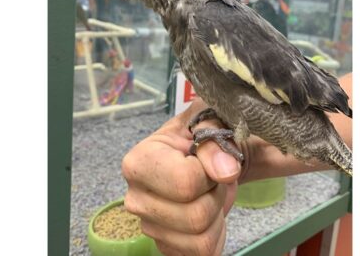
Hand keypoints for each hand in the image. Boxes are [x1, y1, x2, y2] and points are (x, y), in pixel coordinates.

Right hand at [121, 100, 241, 255]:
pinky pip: (202, 254)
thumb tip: (223, 170)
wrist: (207, 153)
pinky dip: (216, 234)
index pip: (186, 182)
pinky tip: (209, 211)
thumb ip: (216, 138)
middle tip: (212, 176)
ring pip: (201, 240)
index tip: (210, 156)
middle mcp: (136, 198)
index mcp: (139, 162)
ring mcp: (149, 226)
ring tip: (209, 191)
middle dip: (216, 194)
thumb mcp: (212, 118)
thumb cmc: (205, 132)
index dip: (211, 170)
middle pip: (195, 217)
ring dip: (218, 214)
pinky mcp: (165, 246)